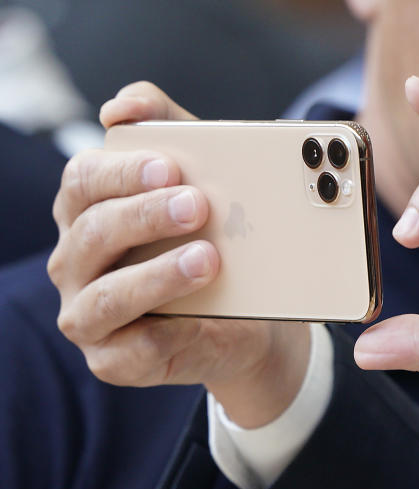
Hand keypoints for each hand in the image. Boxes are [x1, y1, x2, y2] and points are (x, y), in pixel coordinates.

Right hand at [48, 82, 308, 427]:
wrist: (250, 318)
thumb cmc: (213, 240)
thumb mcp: (200, 178)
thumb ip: (166, 126)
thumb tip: (120, 107)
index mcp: (87, 211)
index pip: (84, 181)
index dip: (122, 172)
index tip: (171, 166)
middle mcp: (77, 261)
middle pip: (94, 232)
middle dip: (145, 216)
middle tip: (198, 205)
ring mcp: (88, 314)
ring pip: (106, 295)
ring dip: (156, 274)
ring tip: (208, 259)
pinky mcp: (113, 359)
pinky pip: (128, 346)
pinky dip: (163, 330)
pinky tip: (198, 316)